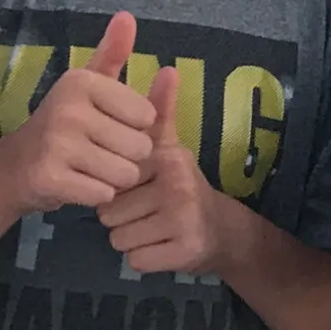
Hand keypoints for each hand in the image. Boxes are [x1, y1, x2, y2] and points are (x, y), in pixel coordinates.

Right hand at [1, 12, 155, 212]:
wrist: (13, 168)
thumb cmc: (63, 125)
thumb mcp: (88, 85)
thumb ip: (112, 53)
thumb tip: (128, 15)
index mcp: (83, 82)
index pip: (147, 116)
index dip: (134, 128)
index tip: (107, 126)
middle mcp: (69, 108)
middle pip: (140, 148)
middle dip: (125, 157)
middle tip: (95, 152)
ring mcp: (57, 144)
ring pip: (125, 174)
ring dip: (112, 179)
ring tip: (87, 168)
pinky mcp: (51, 178)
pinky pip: (103, 194)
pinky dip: (95, 195)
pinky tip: (76, 184)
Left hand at [98, 66, 222, 273]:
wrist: (222, 230)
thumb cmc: (182, 186)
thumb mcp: (170, 147)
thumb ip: (160, 111)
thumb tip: (167, 68)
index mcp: (167, 158)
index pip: (110, 179)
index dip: (118, 189)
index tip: (142, 189)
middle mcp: (176, 186)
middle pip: (108, 214)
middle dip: (121, 219)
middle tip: (147, 213)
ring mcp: (182, 221)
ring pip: (119, 239)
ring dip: (131, 240)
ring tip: (154, 228)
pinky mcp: (183, 252)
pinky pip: (136, 261)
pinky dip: (144, 259)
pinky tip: (161, 247)